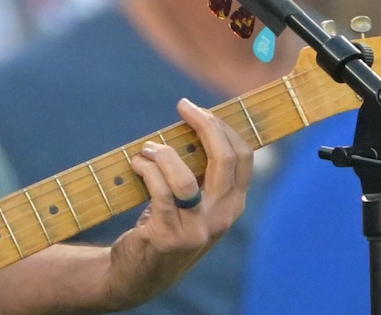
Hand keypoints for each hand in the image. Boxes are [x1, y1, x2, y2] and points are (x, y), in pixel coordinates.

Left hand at [102, 98, 252, 309]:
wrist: (139, 274)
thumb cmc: (164, 226)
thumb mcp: (193, 202)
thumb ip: (200, 172)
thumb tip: (195, 123)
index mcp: (232, 205)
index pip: (243, 157)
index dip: (223, 126)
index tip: (198, 109)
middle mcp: (221, 218)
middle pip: (225, 159)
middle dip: (205, 124)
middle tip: (184, 106)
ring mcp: (196, 230)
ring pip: (185, 177)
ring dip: (162, 153)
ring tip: (147, 150)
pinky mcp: (168, 236)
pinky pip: (159, 191)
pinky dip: (145, 169)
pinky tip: (136, 164)